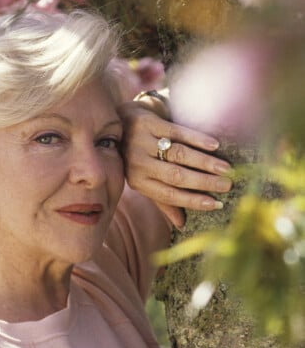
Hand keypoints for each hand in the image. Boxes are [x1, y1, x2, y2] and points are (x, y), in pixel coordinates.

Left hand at [119, 101, 233, 228]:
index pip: (168, 195)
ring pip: (179, 155)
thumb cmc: (139, 156)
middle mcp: (137, 164)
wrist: (121, 122)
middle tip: (227, 185)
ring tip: (226, 168)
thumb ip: (163, 200)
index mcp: (138, 182)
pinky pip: (177, 132)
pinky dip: (197, 139)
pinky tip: (214, 145)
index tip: (216, 204)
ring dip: (205, 162)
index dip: (192, 200)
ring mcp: (141, 143)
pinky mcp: (147, 123)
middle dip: (204, 182)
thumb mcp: (145, 179)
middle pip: (176, 176)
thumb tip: (182, 225)